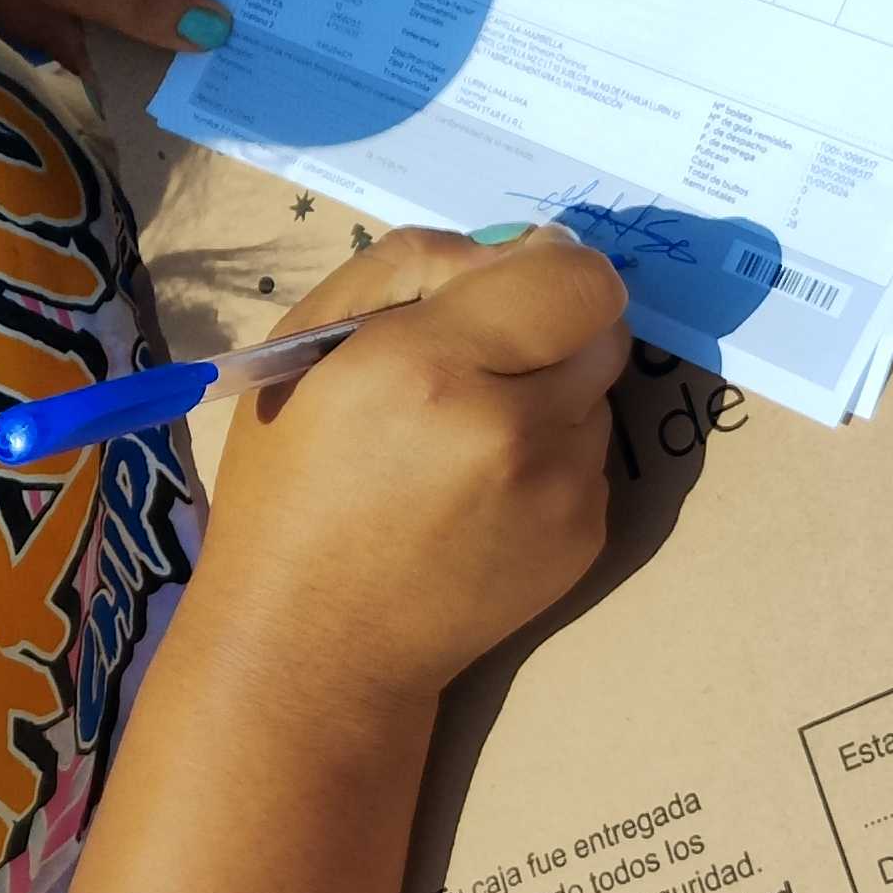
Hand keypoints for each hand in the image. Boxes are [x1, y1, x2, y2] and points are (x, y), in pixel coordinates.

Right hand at [184, 227, 632, 710]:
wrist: (317, 644)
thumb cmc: (291, 485)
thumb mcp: (307, 348)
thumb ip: (406, 268)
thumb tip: (518, 249)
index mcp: (426, 367)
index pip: (571, 276)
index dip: (550, 267)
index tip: (515, 281)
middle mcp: (509, 425)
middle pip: (600, 325)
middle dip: (551, 326)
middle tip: (484, 360)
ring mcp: (560, 489)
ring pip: (597, 391)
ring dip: (550, 394)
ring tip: (466, 442)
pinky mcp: (586, 538)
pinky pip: (589, 456)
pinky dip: (549, 458)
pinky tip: (481, 497)